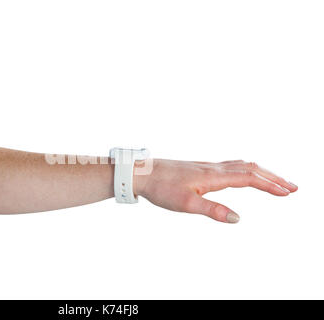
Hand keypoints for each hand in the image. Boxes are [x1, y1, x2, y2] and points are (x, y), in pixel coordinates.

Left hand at [134, 159, 297, 222]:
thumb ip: (212, 210)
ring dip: (262, 172)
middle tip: (293, 187)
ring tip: (276, 180)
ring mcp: (208, 166)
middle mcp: (214, 167)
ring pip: (242, 165)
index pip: (249, 178)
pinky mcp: (202, 167)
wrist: (142, 173)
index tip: (288, 192)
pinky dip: (247, 168)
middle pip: (251, 169)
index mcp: (213, 176)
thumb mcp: (185, 203)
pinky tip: (244, 173)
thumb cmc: (161, 188)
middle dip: (273, 178)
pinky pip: (232, 164)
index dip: (270, 185)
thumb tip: (237, 218)